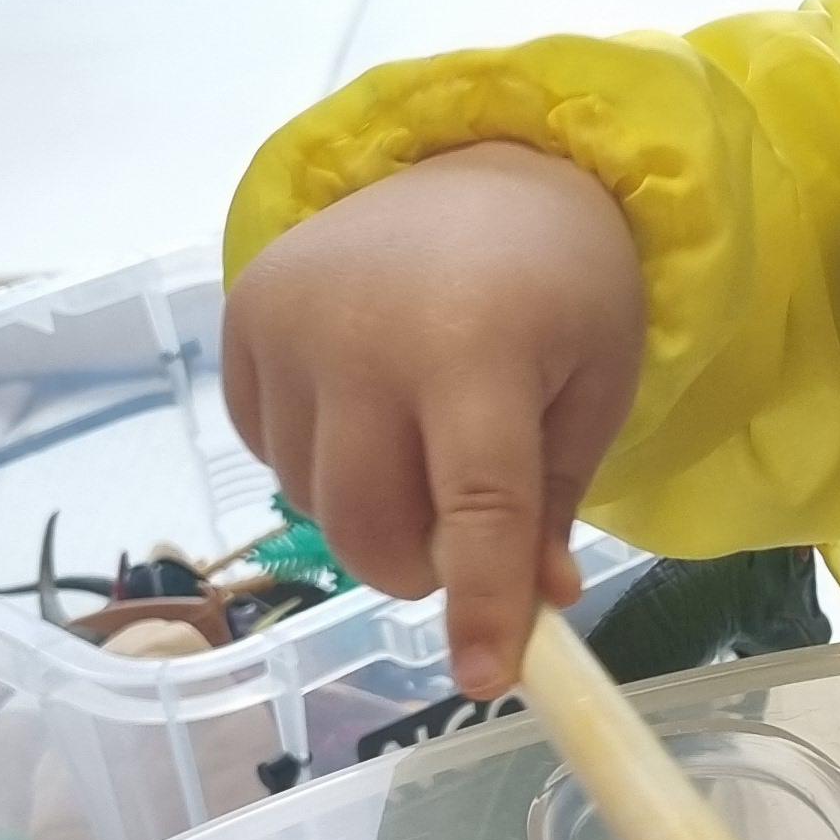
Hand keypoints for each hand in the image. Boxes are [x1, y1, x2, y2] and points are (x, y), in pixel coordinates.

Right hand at [222, 142, 648, 697]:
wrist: (483, 159)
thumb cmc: (562, 281)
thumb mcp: (597, 384)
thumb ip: (556, 500)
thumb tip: (536, 605)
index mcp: (473, 346)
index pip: (474, 508)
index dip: (482, 605)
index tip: (488, 680)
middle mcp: (361, 334)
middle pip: (367, 527)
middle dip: (420, 568)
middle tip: (467, 540)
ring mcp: (287, 323)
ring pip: (313, 501)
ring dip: (372, 510)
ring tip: (424, 434)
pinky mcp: (242, 319)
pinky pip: (271, 451)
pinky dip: (323, 461)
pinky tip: (371, 400)